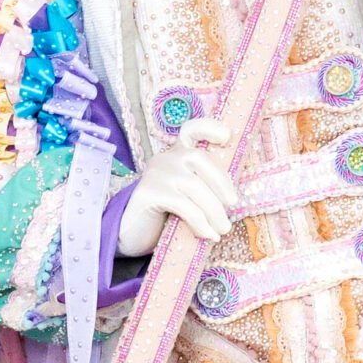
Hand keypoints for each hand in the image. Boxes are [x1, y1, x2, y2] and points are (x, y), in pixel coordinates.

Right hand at [115, 120, 237, 255]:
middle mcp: (165, 158)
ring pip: (195, 186)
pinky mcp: (150, 192)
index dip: (209, 128)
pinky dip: (201, 223)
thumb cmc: (163, 215)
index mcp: (176, 155)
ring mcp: (157, 173)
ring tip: (223, 229)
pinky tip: (208, 235)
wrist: (130, 234)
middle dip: (222, 183)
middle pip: (201, 159)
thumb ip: (201, 188)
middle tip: (232, 206)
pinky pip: (185, 206)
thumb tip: (231, 201)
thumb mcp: (185, 196)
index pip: (190, 130)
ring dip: (215, 211)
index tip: (226, 136)